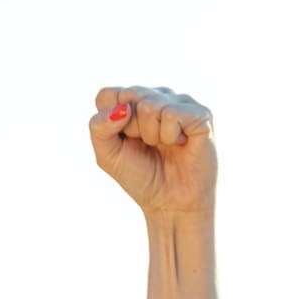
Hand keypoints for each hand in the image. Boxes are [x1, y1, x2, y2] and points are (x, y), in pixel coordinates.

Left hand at [89, 86, 216, 217]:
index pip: (107, 95)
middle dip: (130, 129)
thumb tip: (123, 107)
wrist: (170, 203)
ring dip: (150, 135)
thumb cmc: (141, 176)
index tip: (124, 141)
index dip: (109, 123)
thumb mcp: (107, 156)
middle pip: (128, 95)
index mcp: (133, 103)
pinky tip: (179, 144)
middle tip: (145, 145)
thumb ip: (99, 128)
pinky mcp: (200, 113)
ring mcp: (180, 102)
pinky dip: (169, 136)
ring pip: (149, 105)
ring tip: (163, 146)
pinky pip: (171, 114)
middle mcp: (157, 96)